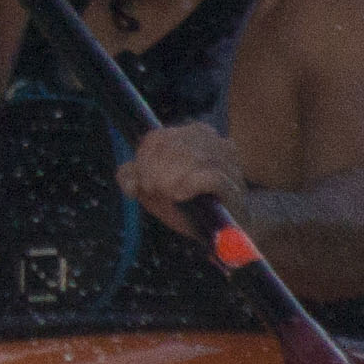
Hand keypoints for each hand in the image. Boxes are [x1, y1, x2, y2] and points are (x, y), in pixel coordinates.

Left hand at [119, 120, 240, 239]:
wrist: (225, 229)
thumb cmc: (188, 203)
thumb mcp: (154, 189)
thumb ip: (134, 178)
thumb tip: (130, 184)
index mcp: (191, 134)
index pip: (157, 137)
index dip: (143, 159)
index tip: (141, 183)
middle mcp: (211, 140)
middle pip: (171, 146)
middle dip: (154, 171)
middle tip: (152, 191)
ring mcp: (226, 161)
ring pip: (190, 158)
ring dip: (169, 180)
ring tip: (166, 195)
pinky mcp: (233, 185)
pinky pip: (209, 177)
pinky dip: (189, 186)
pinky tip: (179, 196)